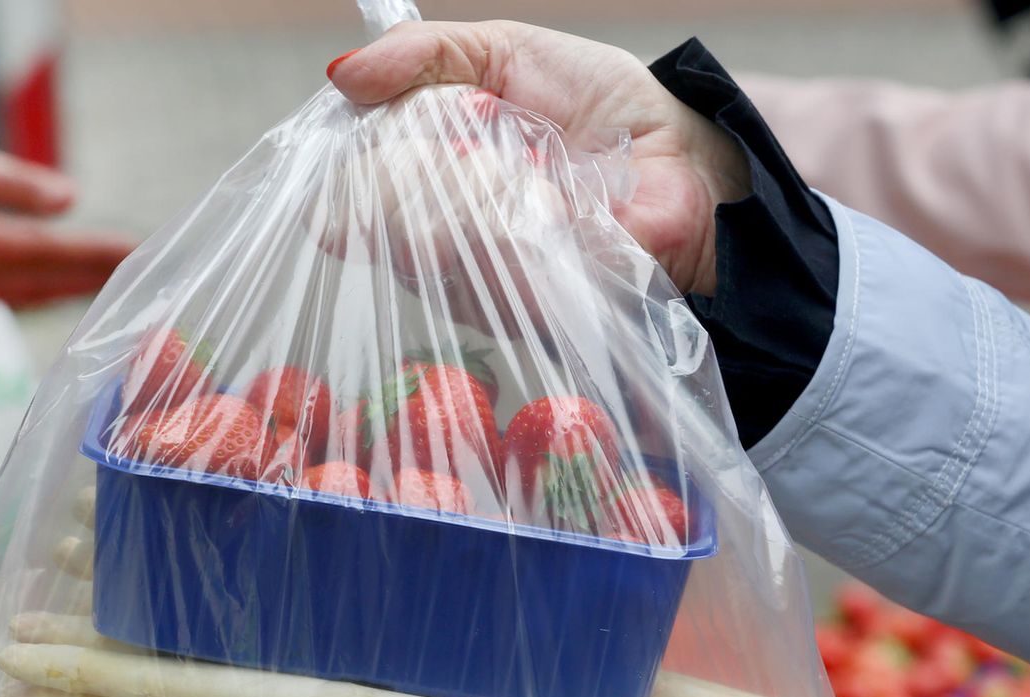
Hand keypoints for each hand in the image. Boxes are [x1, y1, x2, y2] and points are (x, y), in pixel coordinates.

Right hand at [0, 138, 136, 306]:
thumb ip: (16, 183)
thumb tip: (70, 199)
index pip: (51, 251)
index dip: (97, 253)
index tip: (138, 252)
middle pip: (56, 282)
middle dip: (105, 276)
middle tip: (155, 271)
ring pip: (47, 295)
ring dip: (89, 288)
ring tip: (134, 279)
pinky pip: (31, 298)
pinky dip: (64, 290)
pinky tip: (92, 284)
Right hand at [328, 21, 748, 295]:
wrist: (688, 161)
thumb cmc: (600, 107)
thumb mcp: (505, 52)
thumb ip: (423, 55)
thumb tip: (341, 76)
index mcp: (418, 185)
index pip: (342, 197)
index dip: (350, 164)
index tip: (382, 127)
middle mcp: (434, 246)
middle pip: (372, 223)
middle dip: (415, 163)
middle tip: (478, 126)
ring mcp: (476, 288)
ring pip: (422, 249)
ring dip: (468, 188)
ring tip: (528, 161)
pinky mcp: (524, 312)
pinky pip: (487, 273)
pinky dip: (513, 221)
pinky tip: (549, 199)